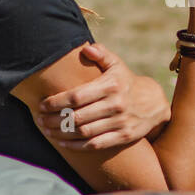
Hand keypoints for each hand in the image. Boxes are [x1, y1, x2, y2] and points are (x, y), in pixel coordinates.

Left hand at [35, 43, 170, 150]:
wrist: (154, 103)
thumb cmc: (126, 82)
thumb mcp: (117, 65)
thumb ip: (101, 55)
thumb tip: (86, 48)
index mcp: (111, 85)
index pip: (77, 96)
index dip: (56, 102)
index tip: (42, 105)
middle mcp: (116, 104)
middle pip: (78, 116)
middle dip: (55, 120)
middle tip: (40, 120)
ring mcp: (120, 122)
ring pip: (84, 132)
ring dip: (62, 134)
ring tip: (48, 131)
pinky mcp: (124, 137)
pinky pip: (96, 144)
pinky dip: (77, 146)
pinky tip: (63, 143)